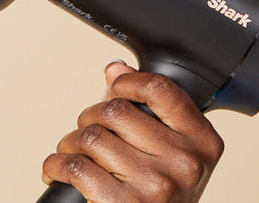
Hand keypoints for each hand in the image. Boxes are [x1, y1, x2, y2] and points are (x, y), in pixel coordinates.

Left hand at [41, 61, 224, 201]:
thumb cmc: (161, 194)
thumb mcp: (169, 151)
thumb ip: (147, 108)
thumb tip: (116, 69)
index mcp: (203, 141)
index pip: (160, 89)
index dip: (127, 83)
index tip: (113, 90)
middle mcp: (186, 163)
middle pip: (114, 111)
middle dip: (88, 119)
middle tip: (86, 135)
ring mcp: (158, 185)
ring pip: (90, 137)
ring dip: (69, 143)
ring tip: (72, 154)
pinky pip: (75, 166)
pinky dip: (56, 164)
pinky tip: (58, 169)